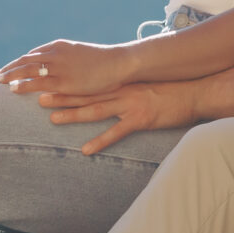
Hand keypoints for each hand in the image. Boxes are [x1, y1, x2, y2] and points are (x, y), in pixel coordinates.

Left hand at [0, 40, 132, 98]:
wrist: (118, 63)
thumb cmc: (101, 61)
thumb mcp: (79, 54)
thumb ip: (65, 58)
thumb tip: (56, 64)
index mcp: (59, 47)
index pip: (32, 55)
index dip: (18, 63)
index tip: (8, 70)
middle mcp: (55, 54)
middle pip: (25, 60)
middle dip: (10, 69)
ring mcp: (59, 67)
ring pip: (28, 69)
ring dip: (11, 75)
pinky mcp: (64, 81)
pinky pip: (38, 82)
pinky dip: (23, 84)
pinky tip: (13, 89)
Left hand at [36, 81, 197, 153]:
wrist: (194, 91)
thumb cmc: (172, 89)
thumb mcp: (145, 84)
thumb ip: (128, 87)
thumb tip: (113, 90)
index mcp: (121, 82)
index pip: (89, 83)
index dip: (68, 84)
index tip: (49, 82)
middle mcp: (122, 91)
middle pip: (86, 94)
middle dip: (62, 96)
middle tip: (39, 98)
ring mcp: (130, 104)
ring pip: (96, 110)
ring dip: (73, 114)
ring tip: (53, 119)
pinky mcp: (141, 119)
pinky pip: (116, 133)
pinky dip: (100, 142)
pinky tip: (85, 150)